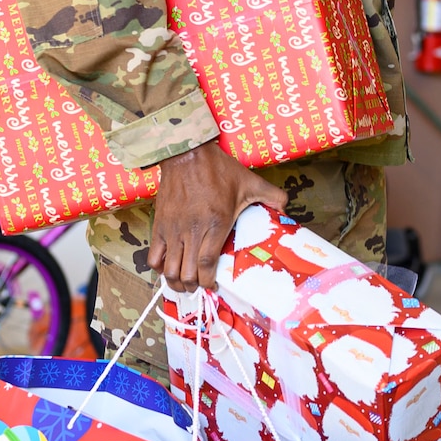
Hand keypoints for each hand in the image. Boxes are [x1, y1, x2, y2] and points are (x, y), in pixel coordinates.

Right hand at [148, 140, 287, 291]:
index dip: (209, 281)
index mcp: (215, 223)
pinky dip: (159, 267)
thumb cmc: (219, 169)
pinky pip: (153, 256)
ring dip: (176, 282)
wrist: (186, 154)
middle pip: (186, 273)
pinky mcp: (159, 225)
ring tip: (185, 282)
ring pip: (168, 269)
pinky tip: (169, 267)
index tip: (214, 286)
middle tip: (201, 285)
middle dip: (194, 286)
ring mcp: (173, 229)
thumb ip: (273, 196)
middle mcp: (191, 230)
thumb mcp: (251, 182)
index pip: (206, 265)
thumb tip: (287, 210)